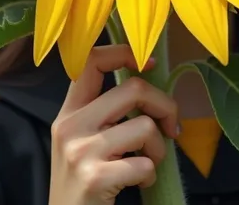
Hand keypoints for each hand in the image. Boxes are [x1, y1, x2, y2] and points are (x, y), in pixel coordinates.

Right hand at [48, 43, 178, 204]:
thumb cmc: (82, 184)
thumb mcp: (81, 141)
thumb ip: (103, 112)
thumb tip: (146, 81)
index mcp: (68, 112)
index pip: (91, 61)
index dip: (124, 53)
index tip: (148, 63)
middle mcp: (70, 126)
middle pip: (133, 88)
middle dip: (164, 105)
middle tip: (170, 127)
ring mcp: (80, 151)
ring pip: (144, 126)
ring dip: (158, 148)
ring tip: (147, 162)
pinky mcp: (94, 178)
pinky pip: (145, 164)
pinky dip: (150, 174)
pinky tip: (138, 183)